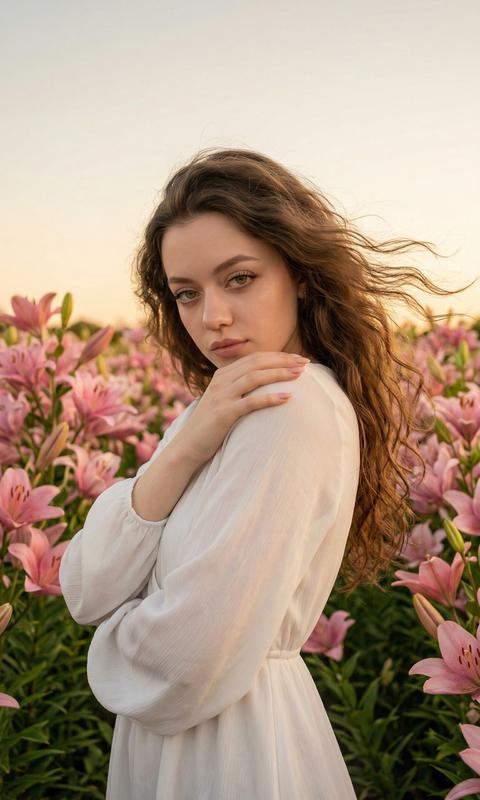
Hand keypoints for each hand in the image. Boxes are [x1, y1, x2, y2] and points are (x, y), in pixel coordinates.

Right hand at [177, 351, 309, 464]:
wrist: (188, 446)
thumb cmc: (211, 425)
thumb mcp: (224, 400)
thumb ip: (240, 388)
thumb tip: (266, 383)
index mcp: (223, 375)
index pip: (254, 358)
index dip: (278, 356)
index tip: (298, 358)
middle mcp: (221, 381)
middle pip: (257, 363)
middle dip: (283, 361)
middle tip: (305, 363)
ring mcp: (222, 396)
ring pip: (255, 377)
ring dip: (279, 374)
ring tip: (299, 376)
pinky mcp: (223, 413)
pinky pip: (251, 402)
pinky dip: (270, 398)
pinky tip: (288, 397)